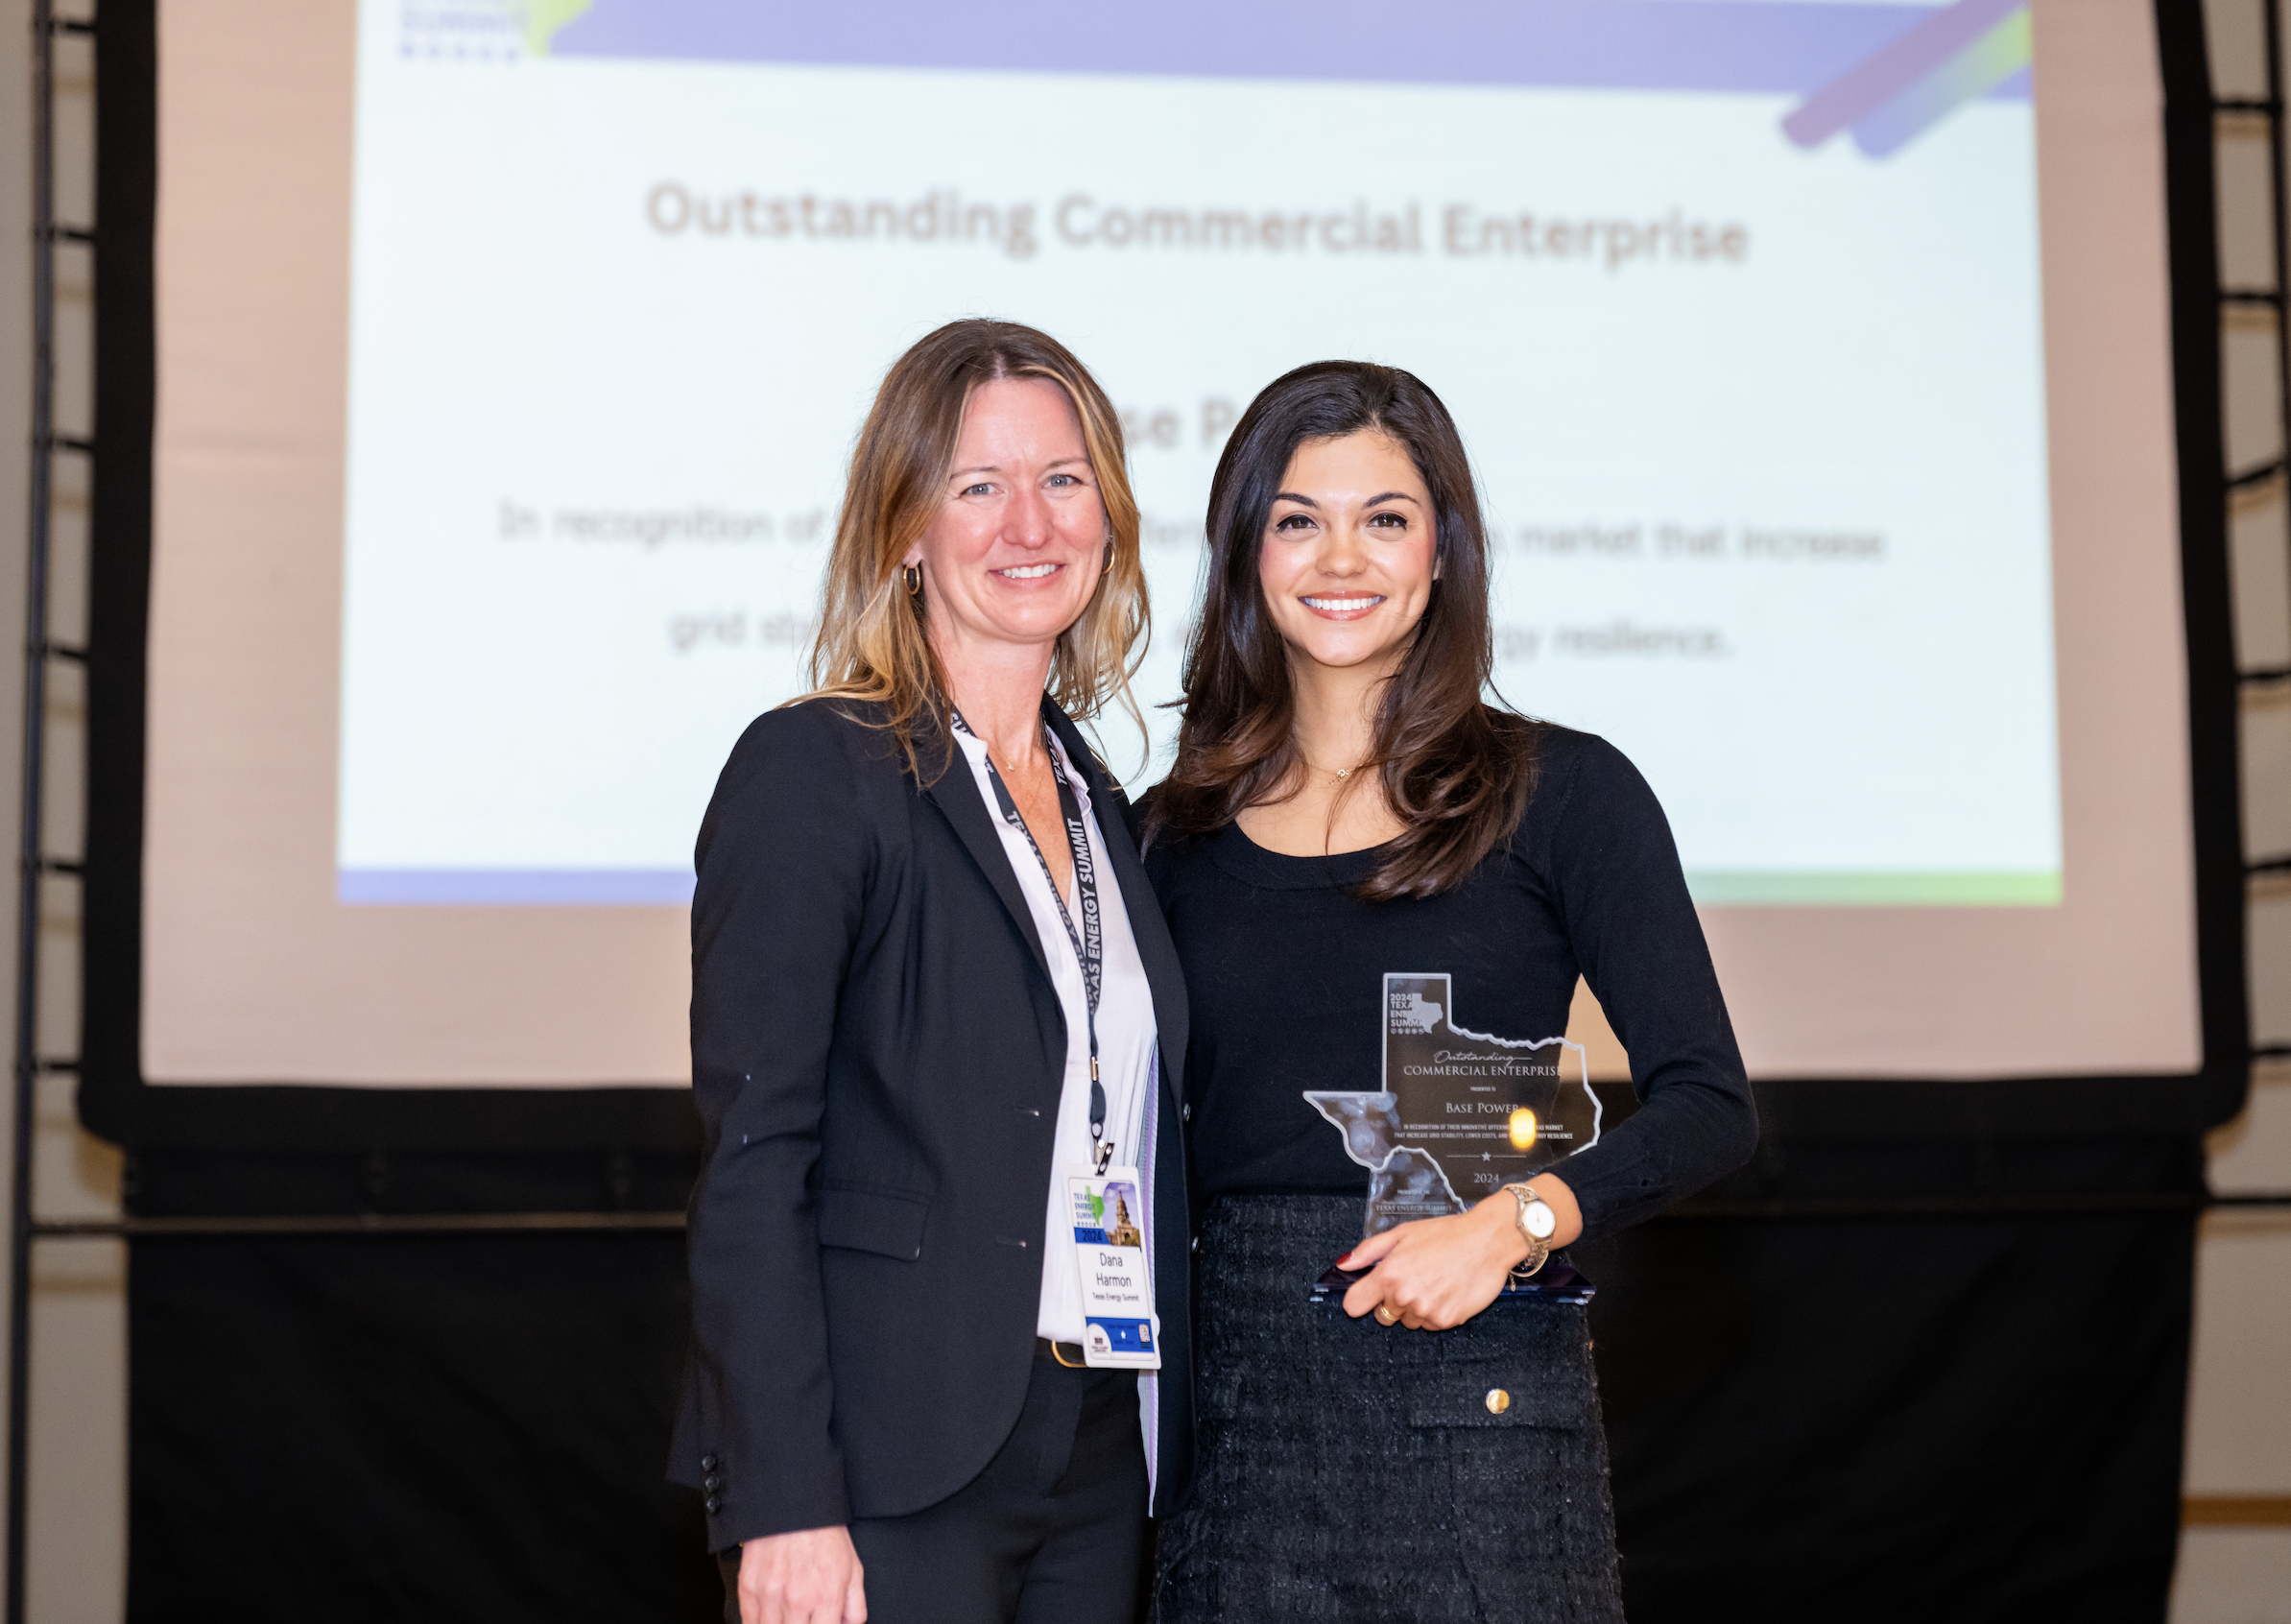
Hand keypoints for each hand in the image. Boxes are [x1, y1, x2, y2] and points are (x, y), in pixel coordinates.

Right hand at [735, 1525, 866, 1623]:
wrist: (794, 1507)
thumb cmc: (824, 1536)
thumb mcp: (853, 1571)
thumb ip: (855, 1608)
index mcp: (826, 1598)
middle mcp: (797, 1600)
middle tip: (803, 1618)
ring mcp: (770, 1596)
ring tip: (788, 1616)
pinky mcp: (748, 1588)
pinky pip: (749, 1621)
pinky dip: (759, 1622)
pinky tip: (770, 1615)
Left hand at [1339, 1174, 1582, 1330]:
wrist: (1488, 1241)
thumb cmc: (1447, 1234)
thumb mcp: (1403, 1233)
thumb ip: (1369, 1251)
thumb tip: (1344, 1265)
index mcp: (1388, 1274)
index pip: (1353, 1305)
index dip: (1360, 1298)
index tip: (1368, 1293)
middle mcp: (1403, 1297)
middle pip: (1383, 1315)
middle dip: (1392, 1301)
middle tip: (1414, 1279)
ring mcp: (1425, 1312)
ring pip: (1408, 1321)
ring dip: (1415, 1308)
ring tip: (1434, 1283)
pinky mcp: (1446, 1322)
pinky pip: (1430, 1325)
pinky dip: (1436, 1313)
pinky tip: (1447, 1291)